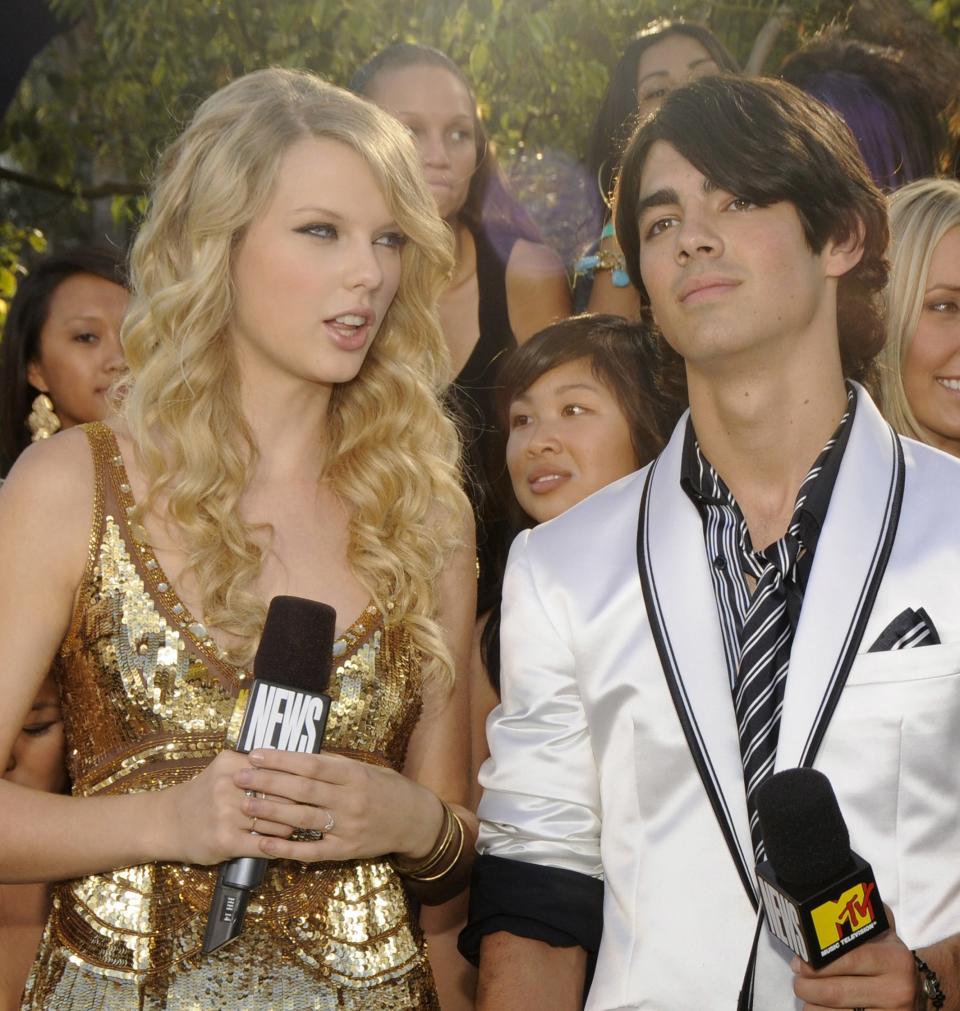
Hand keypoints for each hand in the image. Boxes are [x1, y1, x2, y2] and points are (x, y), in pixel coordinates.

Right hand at [155, 749, 295, 865]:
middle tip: (309, 811)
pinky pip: (263, 845)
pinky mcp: (224, 840)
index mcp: (233, 764)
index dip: (298, 782)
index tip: (310, 788)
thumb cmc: (203, 795)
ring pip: (277, 823)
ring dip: (289, 829)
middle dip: (297, 807)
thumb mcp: (225, 770)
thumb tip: (298, 768)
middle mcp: (229, 786)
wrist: (167, 822)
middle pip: (282, 797)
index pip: (280, 771)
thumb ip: (255, 767)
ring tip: (295, 829)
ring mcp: (226, 814)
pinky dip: (277, 847)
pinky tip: (281, 846)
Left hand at [232, 748, 443, 863]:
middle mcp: (350, 800)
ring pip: (303, 819)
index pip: (311, 764)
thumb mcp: (365, 769)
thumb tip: (298, 757)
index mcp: (354, 774)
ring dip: (270, 812)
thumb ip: (334, 765)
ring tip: (244, 805)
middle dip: (268, 782)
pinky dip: (286, 849)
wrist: (415, 820)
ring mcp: (347, 827)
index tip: (255, 754)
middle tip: (240, 777)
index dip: (281, 759)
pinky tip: (263, 844)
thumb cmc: (387, 789)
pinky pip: (311, 852)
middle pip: (302, 790)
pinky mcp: (346, 851)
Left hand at [792, 905, 919, 1010]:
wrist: (923, 991)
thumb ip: (860, 913)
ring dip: (811, 1006)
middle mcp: (897, 991)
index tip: (797, 962)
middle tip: (798, 980)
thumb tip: (828, 897)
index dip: (814, 963)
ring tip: (807, 995)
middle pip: (835, 992)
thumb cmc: (889, 957)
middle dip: (806, 987)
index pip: (846, 960)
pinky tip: (819, 1008)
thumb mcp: (883, 931)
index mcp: (895, 960)